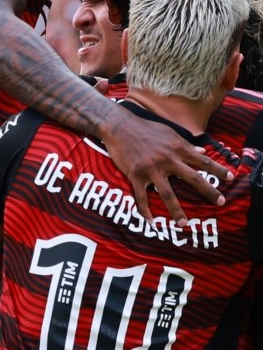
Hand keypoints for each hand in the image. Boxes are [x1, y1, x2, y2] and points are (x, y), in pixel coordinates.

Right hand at [103, 110, 230, 223]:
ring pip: (167, 194)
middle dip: (209, 191)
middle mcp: (168, 160)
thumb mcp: (168, 132)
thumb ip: (185, 143)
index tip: (231, 178)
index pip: (203, 160)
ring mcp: (151, 169)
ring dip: (177, 210)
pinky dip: (145, 211)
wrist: (118, 126)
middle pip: (193, 178)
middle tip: (220, 202)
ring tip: (184, 223)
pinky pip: (142, 197)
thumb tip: (202, 151)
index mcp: (177, 148)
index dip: (218, 170)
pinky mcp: (136, 175)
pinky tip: (151, 222)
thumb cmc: (144, 127)